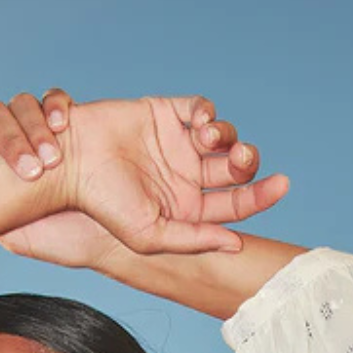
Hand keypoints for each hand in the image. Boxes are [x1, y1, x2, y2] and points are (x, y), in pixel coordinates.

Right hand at [0, 87, 287, 256]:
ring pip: (223, 136)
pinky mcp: (166, 113)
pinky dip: (208, 112)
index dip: (262, 195)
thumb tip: (236, 244)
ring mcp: (179, 144)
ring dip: (227, 135)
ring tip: (208, 138)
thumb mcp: (149, 234)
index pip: (236, 203)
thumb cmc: (104, 205)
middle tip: (240, 157)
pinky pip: (201, 108)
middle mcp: (188, 177)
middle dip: (247, 160)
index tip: (281, 186)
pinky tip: (200, 122)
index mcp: (189, 209)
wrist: (71, 165)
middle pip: (236, 168)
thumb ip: (193, 240)